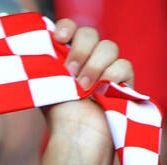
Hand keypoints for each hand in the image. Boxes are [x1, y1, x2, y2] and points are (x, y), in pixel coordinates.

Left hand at [43, 19, 133, 153]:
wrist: (76, 136)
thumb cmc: (59, 114)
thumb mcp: (47, 85)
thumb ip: (47, 62)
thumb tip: (42, 43)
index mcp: (67, 57)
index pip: (72, 29)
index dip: (68, 27)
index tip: (59, 38)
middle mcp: (88, 60)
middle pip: (91, 33)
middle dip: (80, 48)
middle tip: (69, 70)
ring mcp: (107, 69)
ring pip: (109, 47)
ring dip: (94, 65)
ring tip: (83, 88)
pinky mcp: (124, 82)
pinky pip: (123, 66)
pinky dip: (112, 76)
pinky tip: (101, 91)